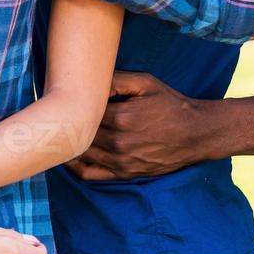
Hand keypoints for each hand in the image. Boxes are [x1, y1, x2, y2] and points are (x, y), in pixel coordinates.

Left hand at [66, 72, 216, 180]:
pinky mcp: (124, 174)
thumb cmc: (170, 105)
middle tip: (56, 114)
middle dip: (67, 124)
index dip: (72, 105)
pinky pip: (90, 175)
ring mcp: (121, 161)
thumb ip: (116, 80)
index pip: (83, 112)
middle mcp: (119, 142)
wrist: (196, 134)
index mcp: (122, 117)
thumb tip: (89, 78)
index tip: (64, 99)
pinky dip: (75, 166)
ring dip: (69, 144)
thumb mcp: (146, 83)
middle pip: (80, 134)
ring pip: (81, 154)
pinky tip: (70, 155)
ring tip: (60, 132)